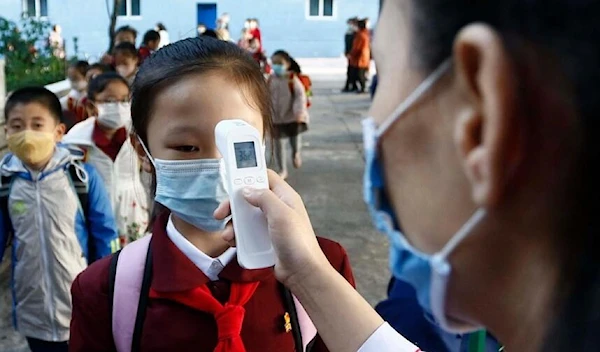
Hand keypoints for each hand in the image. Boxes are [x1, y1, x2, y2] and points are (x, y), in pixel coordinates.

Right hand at [214, 170, 329, 285]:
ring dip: (233, 224)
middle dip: (234, 204)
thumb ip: (263, 197)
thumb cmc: (298, 243)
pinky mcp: (265, 239)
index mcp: (284, 197)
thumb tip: (246, 189)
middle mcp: (277, 208)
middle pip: (250, 197)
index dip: (248, 174)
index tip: (231, 178)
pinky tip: (233, 242)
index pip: (265, 176)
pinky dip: (238, 236)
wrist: (303, 273)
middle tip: (221, 212)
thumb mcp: (280, 214)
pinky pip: (247, 233)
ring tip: (228, 235)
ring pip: (246, 217)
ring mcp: (270, 224)